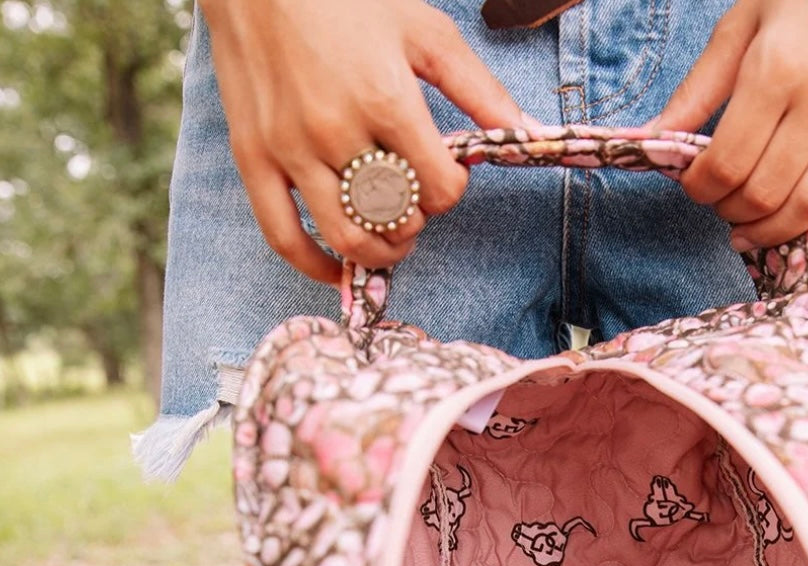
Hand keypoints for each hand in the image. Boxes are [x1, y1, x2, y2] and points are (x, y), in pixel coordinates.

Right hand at [201, 0, 529, 283]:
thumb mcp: (423, 31)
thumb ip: (477, 88)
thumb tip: (528, 132)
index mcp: (384, 99)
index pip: (440, 189)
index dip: (452, 190)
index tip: (445, 172)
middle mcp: (335, 131)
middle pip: (397, 218)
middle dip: (417, 218)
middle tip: (414, 196)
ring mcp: (290, 149)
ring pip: (347, 237)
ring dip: (380, 251)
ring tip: (390, 237)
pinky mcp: (253, 158)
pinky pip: (283, 237)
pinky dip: (314, 264)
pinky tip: (337, 267)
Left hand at [651, 0, 807, 268]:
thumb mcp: (743, 21)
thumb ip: (700, 87)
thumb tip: (654, 140)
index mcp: (777, 68)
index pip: (727, 163)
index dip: (701, 189)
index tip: (696, 186)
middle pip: (766, 192)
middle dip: (733, 211)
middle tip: (724, 205)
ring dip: (775, 233)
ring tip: (753, 232)